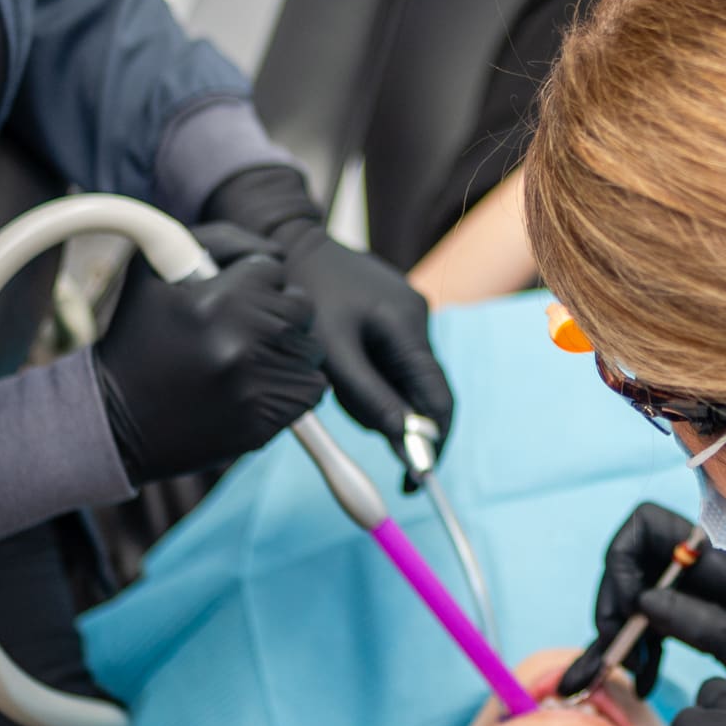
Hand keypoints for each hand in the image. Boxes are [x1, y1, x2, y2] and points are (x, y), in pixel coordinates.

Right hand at [92, 224, 324, 485]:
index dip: (253, 280)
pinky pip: (311, 389)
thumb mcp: (154, 271)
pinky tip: (258, 385)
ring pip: (310, 348)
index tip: (231, 297)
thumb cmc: (137, 339)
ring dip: (286, 349)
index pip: (272, 268)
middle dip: (276, 312)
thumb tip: (275, 250)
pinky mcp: (264, 420)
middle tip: (245, 328)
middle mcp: (243, 341)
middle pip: (300, 307)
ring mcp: (257, 384)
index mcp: (218, 300)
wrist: (116, 420)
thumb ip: (215, 240)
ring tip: (247, 358)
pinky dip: (292, 385)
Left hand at [205, 165, 455, 460]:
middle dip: (390, 414)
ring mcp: (409, 312)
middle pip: (421, 392)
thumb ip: (368, 396)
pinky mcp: (395, 312)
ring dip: (375, 394)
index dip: (431, 445)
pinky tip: (339, 359)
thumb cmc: (304, 296)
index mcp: (407, 325)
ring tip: (334, 375)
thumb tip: (404, 439)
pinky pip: (392, 359)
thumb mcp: (329, 352)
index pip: (437, 399)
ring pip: (404, 378)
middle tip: (346, 411)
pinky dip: (369, 374)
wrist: (288, 243)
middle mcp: (418, 317)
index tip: (415, 481)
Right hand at [559, 503, 725, 725]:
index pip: (645, 525)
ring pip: (644, 593)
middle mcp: (707, 561)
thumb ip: (692, 619)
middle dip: (614, 604)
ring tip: (620, 674)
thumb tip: (640, 603)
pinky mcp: (712, 612)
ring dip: (626, 630)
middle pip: (636, 562)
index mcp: (718, 551)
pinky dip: (647, 642)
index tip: (624, 610)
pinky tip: (643, 675)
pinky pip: (664, 617)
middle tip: (610, 653)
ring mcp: (708, 587)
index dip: (621, 561)